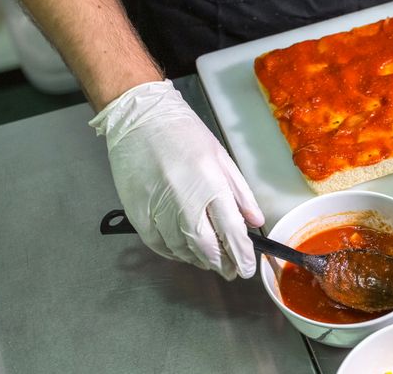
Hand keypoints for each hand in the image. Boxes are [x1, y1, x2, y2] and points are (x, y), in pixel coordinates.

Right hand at [90, 80, 263, 278]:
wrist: (139, 119)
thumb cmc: (183, 134)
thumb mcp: (221, 157)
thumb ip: (240, 192)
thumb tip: (254, 221)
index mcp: (211, 185)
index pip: (232, 232)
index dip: (242, 255)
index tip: (247, 268)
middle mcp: (185, 201)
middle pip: (207, 248)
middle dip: (222, 264)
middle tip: (231, 272)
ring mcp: (159, 209)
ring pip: (182, 250)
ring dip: (199, 261)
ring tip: (210, 262)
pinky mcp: (138, 213)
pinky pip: (158, 245)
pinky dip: (173, 254)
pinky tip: (184, 253)